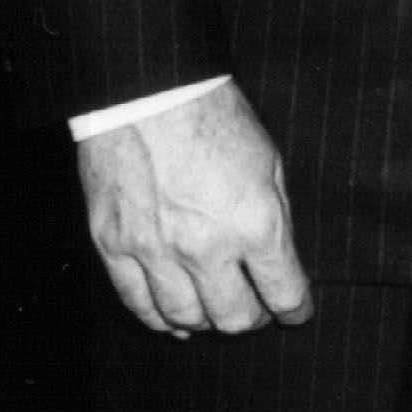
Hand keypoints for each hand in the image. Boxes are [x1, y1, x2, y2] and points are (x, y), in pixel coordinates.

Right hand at [77, 79, 314, 335]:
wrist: (148, 90)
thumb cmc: (213, 115)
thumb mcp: (268, 160)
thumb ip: (275, 216)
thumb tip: (277, 260)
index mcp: (255, 222)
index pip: (283, 291)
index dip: (295, 309)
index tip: (296, 312)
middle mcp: (207, 247)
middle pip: (235, 318)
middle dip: (252, 318)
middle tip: (256, 310)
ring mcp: (156, 252)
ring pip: (186, 319)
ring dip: (207, 322)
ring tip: (215, 312)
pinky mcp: (115, 247)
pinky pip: (138, 305)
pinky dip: (160, 319)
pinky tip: (174, 319)